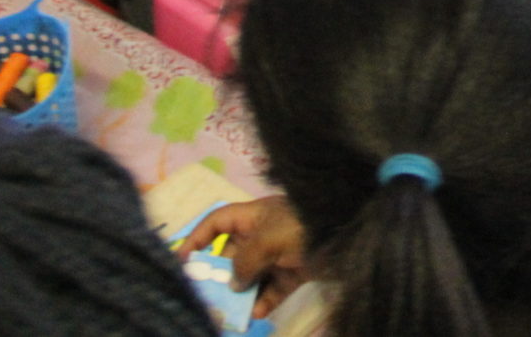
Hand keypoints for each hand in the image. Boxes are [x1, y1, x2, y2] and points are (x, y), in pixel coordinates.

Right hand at [182, 196, 310, 319]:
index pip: (218, 222)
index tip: (182, 260)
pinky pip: (272, 290)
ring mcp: (279, 254)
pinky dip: (263, 302)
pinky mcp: (295, 272)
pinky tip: (254, 315)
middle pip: (231, 255)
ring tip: (227, 313)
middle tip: (204, 298)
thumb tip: (233, 283)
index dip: (198, 237)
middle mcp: (264, 234)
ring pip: (251, 277)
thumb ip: (244, 261)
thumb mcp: (267, 238)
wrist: (348, 233)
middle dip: (218, 276)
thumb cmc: (303, 226)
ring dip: (240, 295)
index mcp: (255, 215)